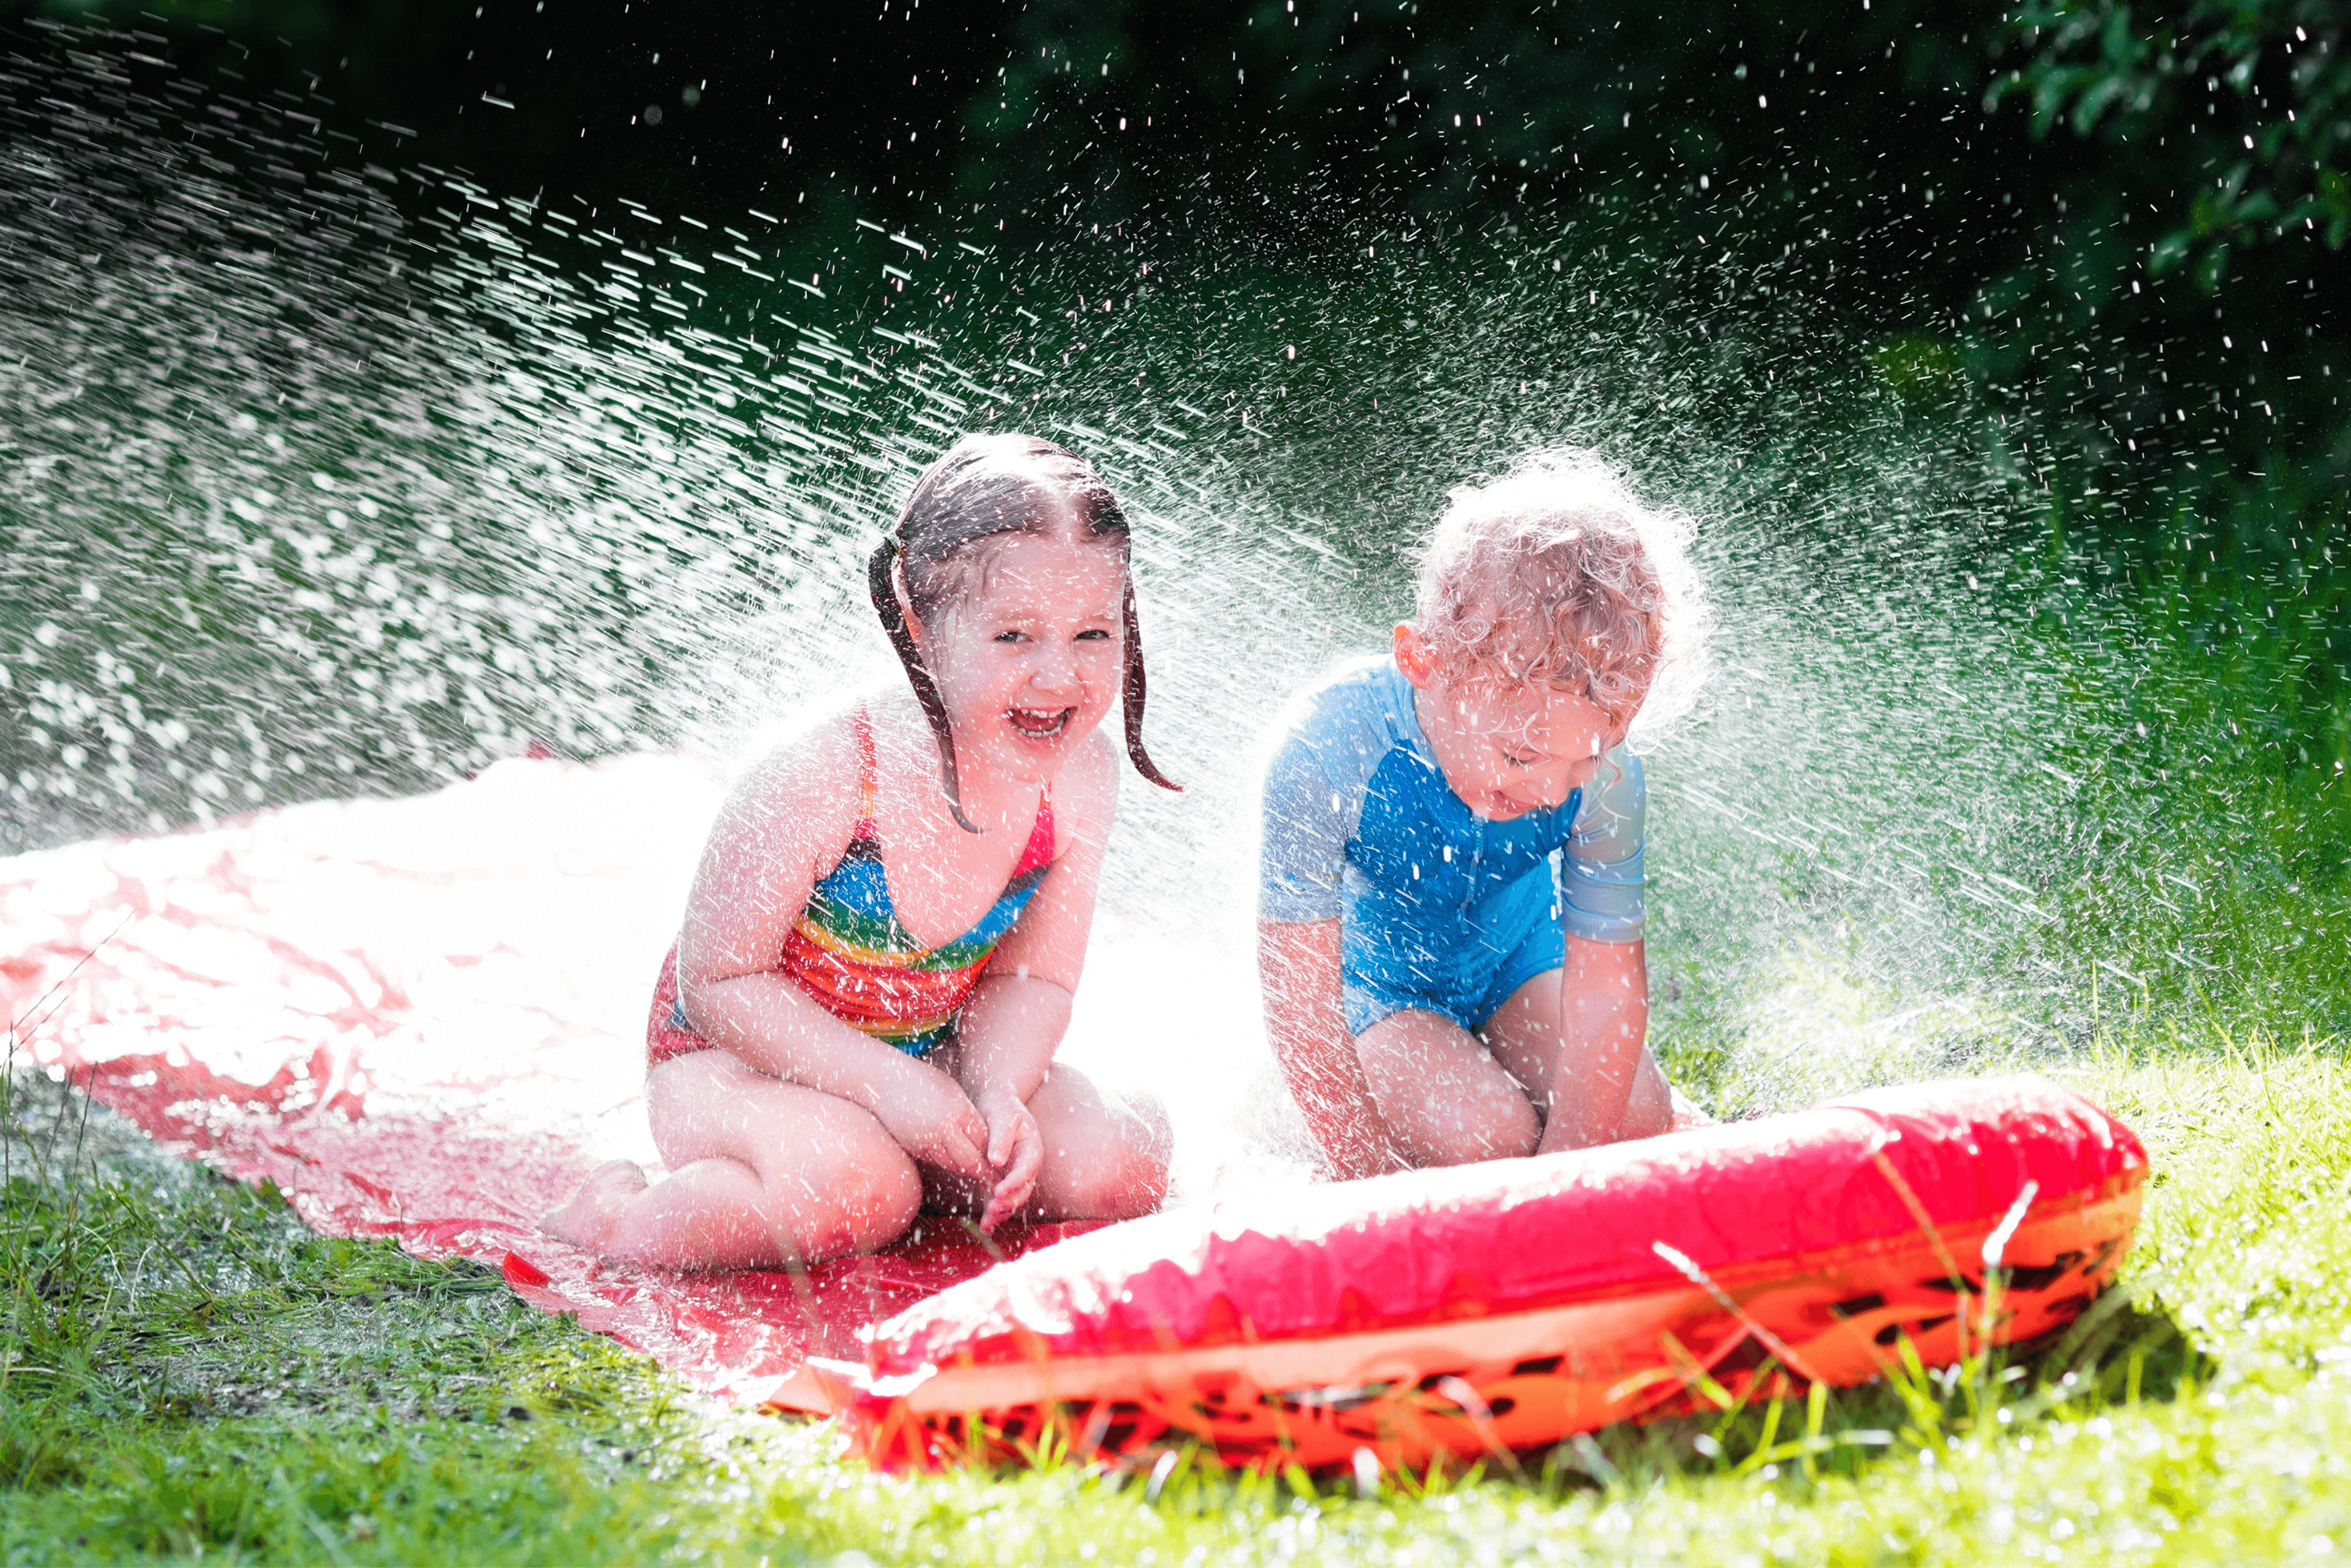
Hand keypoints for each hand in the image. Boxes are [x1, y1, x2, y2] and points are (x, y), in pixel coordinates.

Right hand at [873, 1068, 990, 1182]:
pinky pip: (935, 1162)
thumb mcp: (953, 1091)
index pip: (984, 1140)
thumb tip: (985, 1135)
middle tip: (993, 1177)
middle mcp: (944, 1128)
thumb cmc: (924, 1081)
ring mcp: (926, 1140)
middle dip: (983, 1170)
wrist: (886, 1082)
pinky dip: (946, 1163)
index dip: (994, 1153)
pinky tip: (953, 1162)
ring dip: (964, 1169)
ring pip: (952, 1165)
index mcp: (959, 1111)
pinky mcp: (913, 1147)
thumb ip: (968, 1113)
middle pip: (971, 1160)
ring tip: (976, 1171)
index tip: (1001, 1161)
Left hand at [970, 1083, 1042, 1231]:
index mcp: (1031, 1149)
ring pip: (1014, 1199)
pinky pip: (1002, 1199)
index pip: (1026, 1169)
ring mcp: (1016, 1174)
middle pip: (1023, 1190)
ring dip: (1002, 1213)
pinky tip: (984, 1225)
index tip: (997, 1191)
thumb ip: (1001, 1136)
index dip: (1013, 1182)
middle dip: (1009, 1202)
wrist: (996, 1103)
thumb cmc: (1000, 1106)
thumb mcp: (1002, 1115)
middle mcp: (1027, 1165)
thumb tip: (996, 1161)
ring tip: (986, 1223)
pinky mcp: (1004, 1179)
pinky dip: (995, 1213)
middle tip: (991, 1208)